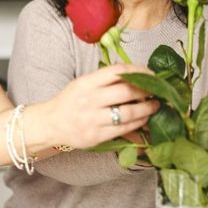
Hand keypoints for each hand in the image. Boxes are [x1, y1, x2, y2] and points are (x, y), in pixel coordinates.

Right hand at [45, 64, 159, 148]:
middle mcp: (90, 99)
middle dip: (146, 90)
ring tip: (154, 105)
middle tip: (157, 90)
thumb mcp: (82, 84)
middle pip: (126, 91)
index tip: (151, 73)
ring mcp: (93, 119)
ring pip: (128, 112)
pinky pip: (123, 129)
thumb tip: (135, 76)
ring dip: (146, 108)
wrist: (50, 124)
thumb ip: (105, 80)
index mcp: (86, 83)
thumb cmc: (69, 101)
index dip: (138, 70)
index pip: (117, 71)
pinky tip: (143, 119)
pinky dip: (138, 123)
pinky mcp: (96, 136)